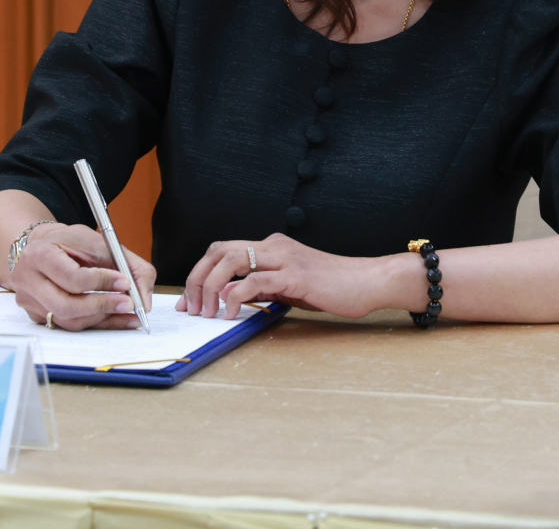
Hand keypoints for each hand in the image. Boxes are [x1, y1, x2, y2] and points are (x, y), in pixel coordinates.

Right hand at [5, 222, 156, 330]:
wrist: (43, 246)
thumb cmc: (71, 242)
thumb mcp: (100, 242)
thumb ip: (129, 264)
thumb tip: (144, 299)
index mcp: (39, 255)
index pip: (72, 277)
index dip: (101, 282)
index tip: (125, 282)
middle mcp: (27, 280)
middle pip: (66, 305)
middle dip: (102, 306)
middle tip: (129, 304)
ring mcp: (28, 301)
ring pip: (67, 320)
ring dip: (102, 318)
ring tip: (127, 313)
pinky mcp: (36, 315)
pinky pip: (67, 326)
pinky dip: (94, 323)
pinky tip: (114, 317)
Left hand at [180, 233, 407, 319]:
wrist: (368, 281)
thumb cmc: (334, 287)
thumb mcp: (291, 287)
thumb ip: (263, 288)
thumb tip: (231, 298)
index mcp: (272, 247)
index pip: (223, 249)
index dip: (200, 272)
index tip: (190, 299)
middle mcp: (274, 246)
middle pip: (220, 250)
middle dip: (197, 278)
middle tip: (192, 307)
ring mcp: (284, 258)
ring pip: (232, 259)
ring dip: (210, 286)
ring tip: (208, 311)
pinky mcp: (295, 276)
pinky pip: (255, 281)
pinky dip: (235, 296)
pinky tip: (231, 313)